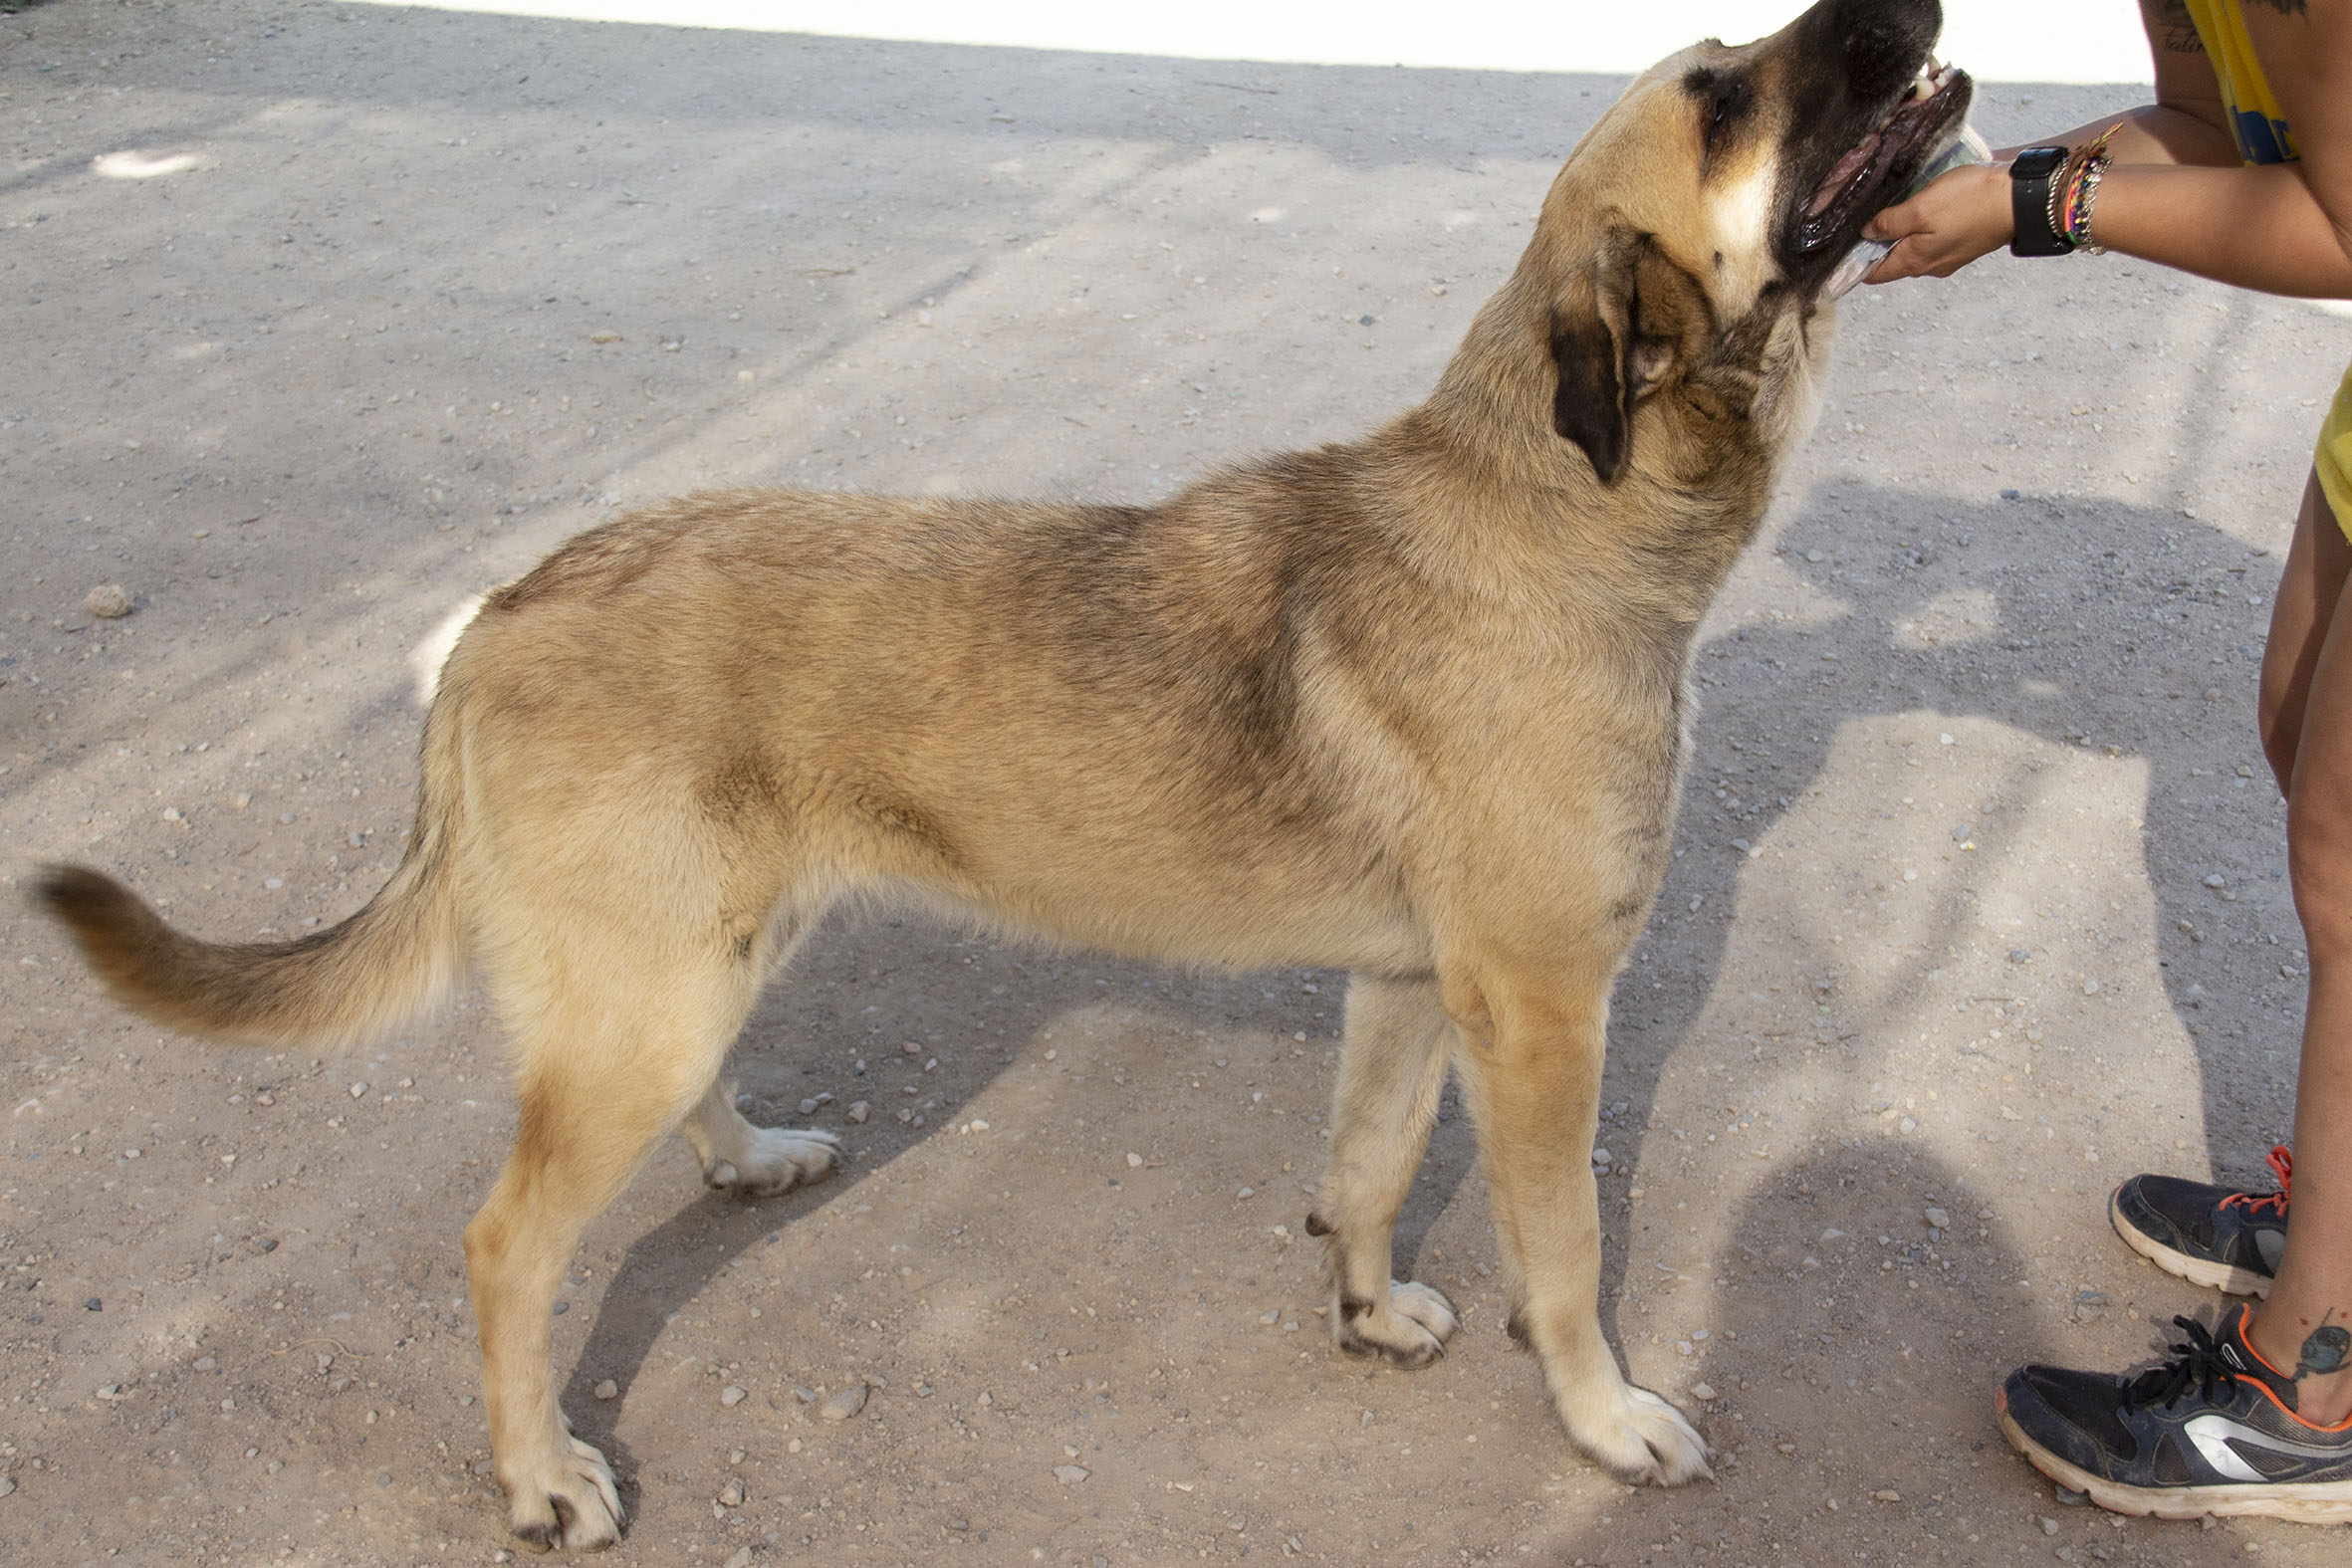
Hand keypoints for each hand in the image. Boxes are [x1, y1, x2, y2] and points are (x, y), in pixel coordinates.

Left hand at [1862, 162, 2013, 282]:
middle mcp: (1930, 266)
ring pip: (1914, 247)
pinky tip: (1924, 207)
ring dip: (1902, 231)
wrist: (2020, 198)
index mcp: (1915, 262)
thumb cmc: (1971, 202)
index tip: (1842, 245)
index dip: (1855, 261)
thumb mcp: (1920, 208)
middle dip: (1877, 242)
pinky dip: (1924, 226)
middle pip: (1892, 259)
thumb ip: (1890, 223)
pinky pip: (1934, 238)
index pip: (1874, 273)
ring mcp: (1949, 256)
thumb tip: (1867, 232)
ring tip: (1894, 207)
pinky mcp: (1964, 242)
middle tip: (1867, 217)